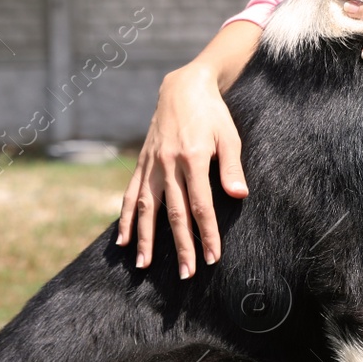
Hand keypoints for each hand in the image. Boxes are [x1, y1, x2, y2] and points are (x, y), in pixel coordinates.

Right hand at [117, 63, 247, 277]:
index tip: (212, 257)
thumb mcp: (229, 136)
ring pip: (145, 208)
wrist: (183, 87)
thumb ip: (232, 167)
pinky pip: (130, 193)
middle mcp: (168, 164)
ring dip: (145, 238)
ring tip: (144, 266)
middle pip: (174, 213)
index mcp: (192, 158)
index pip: (201, 206)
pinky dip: (124, 218)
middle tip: (187, 274)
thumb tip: (239, 196)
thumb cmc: (213, 114)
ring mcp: (151, 164)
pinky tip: (122, 240)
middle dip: (182, 246)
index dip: (207, 233)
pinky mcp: (142, 163)